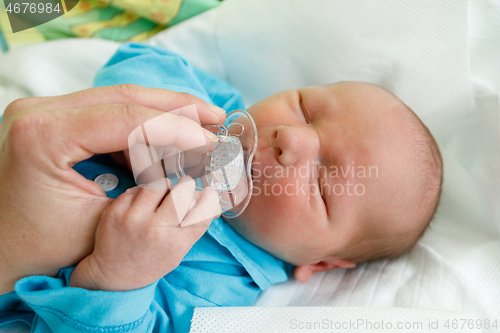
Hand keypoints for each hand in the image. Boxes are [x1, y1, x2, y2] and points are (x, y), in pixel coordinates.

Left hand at [0, 84, 225, 294]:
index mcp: (44, 135)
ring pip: (118, 100)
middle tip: (216, 117)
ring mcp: (40, 111)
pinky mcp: (48, 119)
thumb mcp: (104, 223)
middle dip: (178, 108)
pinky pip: (104, 114)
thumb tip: (193, 169)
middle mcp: (38, 111)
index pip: (129, 118)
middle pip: (126, 97)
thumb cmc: (40, 248)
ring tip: (199, 128)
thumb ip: (150, 190)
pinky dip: (140, 126)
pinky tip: (165, 140)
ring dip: (161, 114)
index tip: (213, 141)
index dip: (180, 129)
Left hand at [70, 176, 219, 290]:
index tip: (209, 192)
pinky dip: (143, 192)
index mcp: (176, 244)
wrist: (113, 274)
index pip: (203, 213)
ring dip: (164, 186)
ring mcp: (133, 219)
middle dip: (186, 186)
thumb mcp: (177, 252)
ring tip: (163, 193)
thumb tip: (206, 197)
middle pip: (182, 193)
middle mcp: (156, 231)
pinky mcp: (115, 211)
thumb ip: (192, 227)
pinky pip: (137, 189)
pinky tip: (142, 202)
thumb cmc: (151, 262)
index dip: (210, 199)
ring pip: (158, 184)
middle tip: (184, 186)